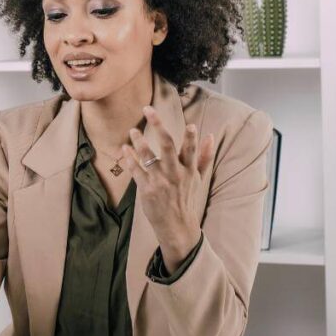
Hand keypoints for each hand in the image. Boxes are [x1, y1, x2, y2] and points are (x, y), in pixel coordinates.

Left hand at [122, 106, 213, 271]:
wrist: (177, 225)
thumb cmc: (187, 198)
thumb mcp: (199, 178)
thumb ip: (205, 156)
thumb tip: (211, 136)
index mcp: (189, 170)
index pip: (191, 150)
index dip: (191, 138)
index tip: (190, 125)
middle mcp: (175, 174)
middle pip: (168, 146)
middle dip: (158, 126)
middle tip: (148, 110)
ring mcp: (160, 181)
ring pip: (148, 156)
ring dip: (139, 141)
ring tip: (133, 130)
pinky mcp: (147, 189)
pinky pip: (136, 171)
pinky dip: (129, 159)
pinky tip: (124, 149)